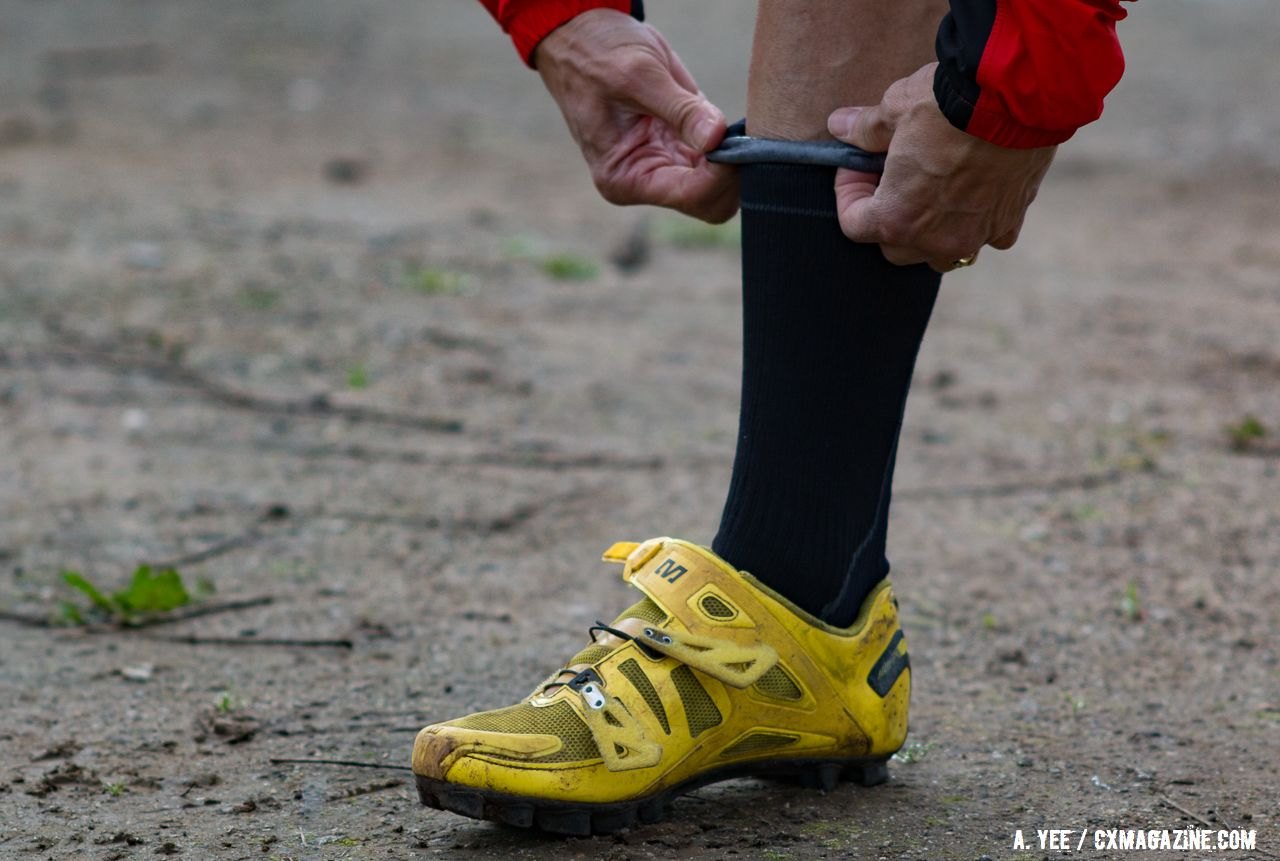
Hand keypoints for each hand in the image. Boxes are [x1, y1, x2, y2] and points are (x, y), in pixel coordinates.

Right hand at [534, 10, 737, 222]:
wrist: (584, 39)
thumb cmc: (598, 57)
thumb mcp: (640, 76)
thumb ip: (680, 110)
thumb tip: (717, 137)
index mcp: (626, 178)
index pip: (690, 196)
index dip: (721, 173)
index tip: (733, 138)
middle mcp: (646, 181)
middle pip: (710, 201)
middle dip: (731, 171)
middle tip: (740, 132)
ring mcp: (665, 167)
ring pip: (720, 186)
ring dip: (733, 157)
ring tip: (730, 121)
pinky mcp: (679, 149)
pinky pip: (718, 161)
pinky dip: (730, 145)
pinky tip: (724, 120)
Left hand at [827, 63, 1054, 271]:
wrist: (1017, 95)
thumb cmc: (946, 104)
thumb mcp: (896, 108)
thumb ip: (865, 129)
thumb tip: (839, 127)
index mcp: (896, 219)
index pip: (854, 225)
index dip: (848, 193)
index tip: (856, 165)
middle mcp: (935, 240)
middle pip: (896, 246)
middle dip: (887, 216)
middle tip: (890, 176)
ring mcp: (976, 235)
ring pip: (942, 253)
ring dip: (931, 232)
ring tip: (931, 192)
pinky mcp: (1010, 220)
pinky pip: (989, 238)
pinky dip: (979, 224)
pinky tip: (977, 194)